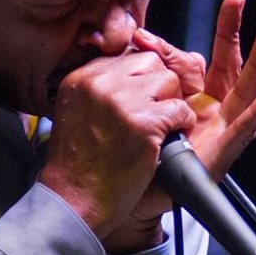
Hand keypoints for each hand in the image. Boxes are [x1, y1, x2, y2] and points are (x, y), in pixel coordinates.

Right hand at [39, 45, 196, 251]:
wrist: (73, 200)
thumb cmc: (78, 164)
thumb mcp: (78, 111)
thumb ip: (104, 87)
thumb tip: (143, 66)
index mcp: (82, 77)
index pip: (127, 55)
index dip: (142, 78)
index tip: (142, 99)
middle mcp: (100, 82)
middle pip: (151, 62)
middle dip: (160, 87)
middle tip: (154, 113)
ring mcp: (122, 102)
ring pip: (169, 81)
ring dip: (172, 104)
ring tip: (161, 126)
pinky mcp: (144, 124)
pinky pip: (180, 108)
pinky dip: (182, 124)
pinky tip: (168, 139)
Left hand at [108, 0, 255, 248]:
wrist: (136, 197)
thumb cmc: (143, 154)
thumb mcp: (143, 107)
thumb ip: (148, 77)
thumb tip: (139, 42)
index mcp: (192, 95)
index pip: (187, 60)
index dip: (165, 49)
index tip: (141, 39)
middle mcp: (212, 106)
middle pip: (226, 60)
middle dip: (232, 28)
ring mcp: (223, 126)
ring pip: (246, 84)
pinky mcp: (227, 148)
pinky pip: (249, 125)